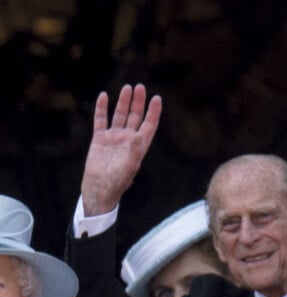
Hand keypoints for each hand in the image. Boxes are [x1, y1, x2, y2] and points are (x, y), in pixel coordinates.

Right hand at [80, 84, 161, 215]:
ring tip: (128, 88)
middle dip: (138, 103)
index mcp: (138, 146)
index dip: (153, 112)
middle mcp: (127, 140)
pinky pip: (101, 120)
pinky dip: (102, 108)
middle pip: (135, 117)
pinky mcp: (100, 139)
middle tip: (141, 87)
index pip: (148, 125)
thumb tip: (138, 137)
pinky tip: (104, 96)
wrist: (99, 189)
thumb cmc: (117, 182)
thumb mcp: (129, 168)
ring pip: (120, 116)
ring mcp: (113, 138)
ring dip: (124, 102)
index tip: (157, 98)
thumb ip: (134, 152)